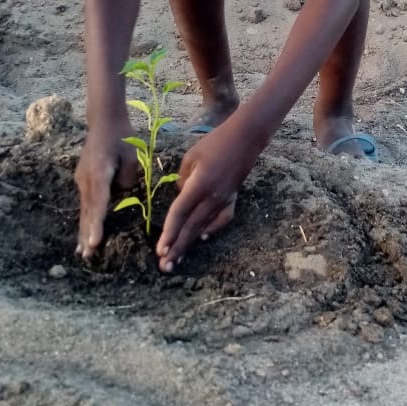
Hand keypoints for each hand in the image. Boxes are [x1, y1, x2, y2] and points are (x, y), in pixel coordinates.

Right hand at [75, 116, 138, 258]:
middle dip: (88, 234)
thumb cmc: (122, 137)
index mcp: (99, 172)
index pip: (99, 202)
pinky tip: (84, 233)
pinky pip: (86, 203)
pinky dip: (86, 218)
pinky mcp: (83, 179)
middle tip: (87, 256)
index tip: (95, 241)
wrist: (104, 121)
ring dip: (84, 230)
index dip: (97, 223)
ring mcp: (82, 179)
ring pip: (85, 209)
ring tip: (82, 252)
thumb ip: (127, 178)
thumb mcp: (132, 155)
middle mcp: (87, 178)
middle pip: (88, 210)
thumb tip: (122, 193)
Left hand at [156, 122, 259, 272]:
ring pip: (205, 227)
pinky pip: (222, 219)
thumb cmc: (215, 143)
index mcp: (199, 185)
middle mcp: (213, 197)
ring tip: (179, 259)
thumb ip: (182, 180)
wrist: (246, 138)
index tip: (160, 250)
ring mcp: (225, 200)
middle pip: (191, 227)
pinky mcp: (233, 198)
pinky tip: (203, 238)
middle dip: (177, 248)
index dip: (169, 233)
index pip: (180, 213)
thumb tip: (182, 197)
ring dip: (190, 244)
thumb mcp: (191, 157)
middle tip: (165, 267)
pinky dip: (212, 230)